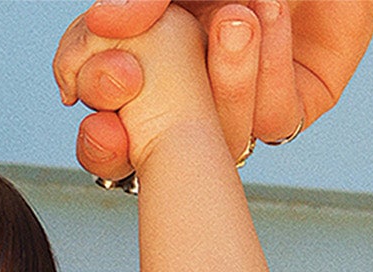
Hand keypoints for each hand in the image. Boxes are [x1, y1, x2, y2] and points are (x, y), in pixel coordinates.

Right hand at [56, 0, 372, 182]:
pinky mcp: (295, 106)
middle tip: (127, 80)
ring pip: (214, 142)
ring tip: (237, 14)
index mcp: (157, 55)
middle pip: (146, 156)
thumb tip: (100, 24)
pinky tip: (272, 17)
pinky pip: (271, 121)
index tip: (77, 89)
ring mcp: (242, 103)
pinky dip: (267, 70)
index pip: (108, 109)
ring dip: (222, 80)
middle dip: (129, 136)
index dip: (93, 118)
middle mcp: (193, 89)